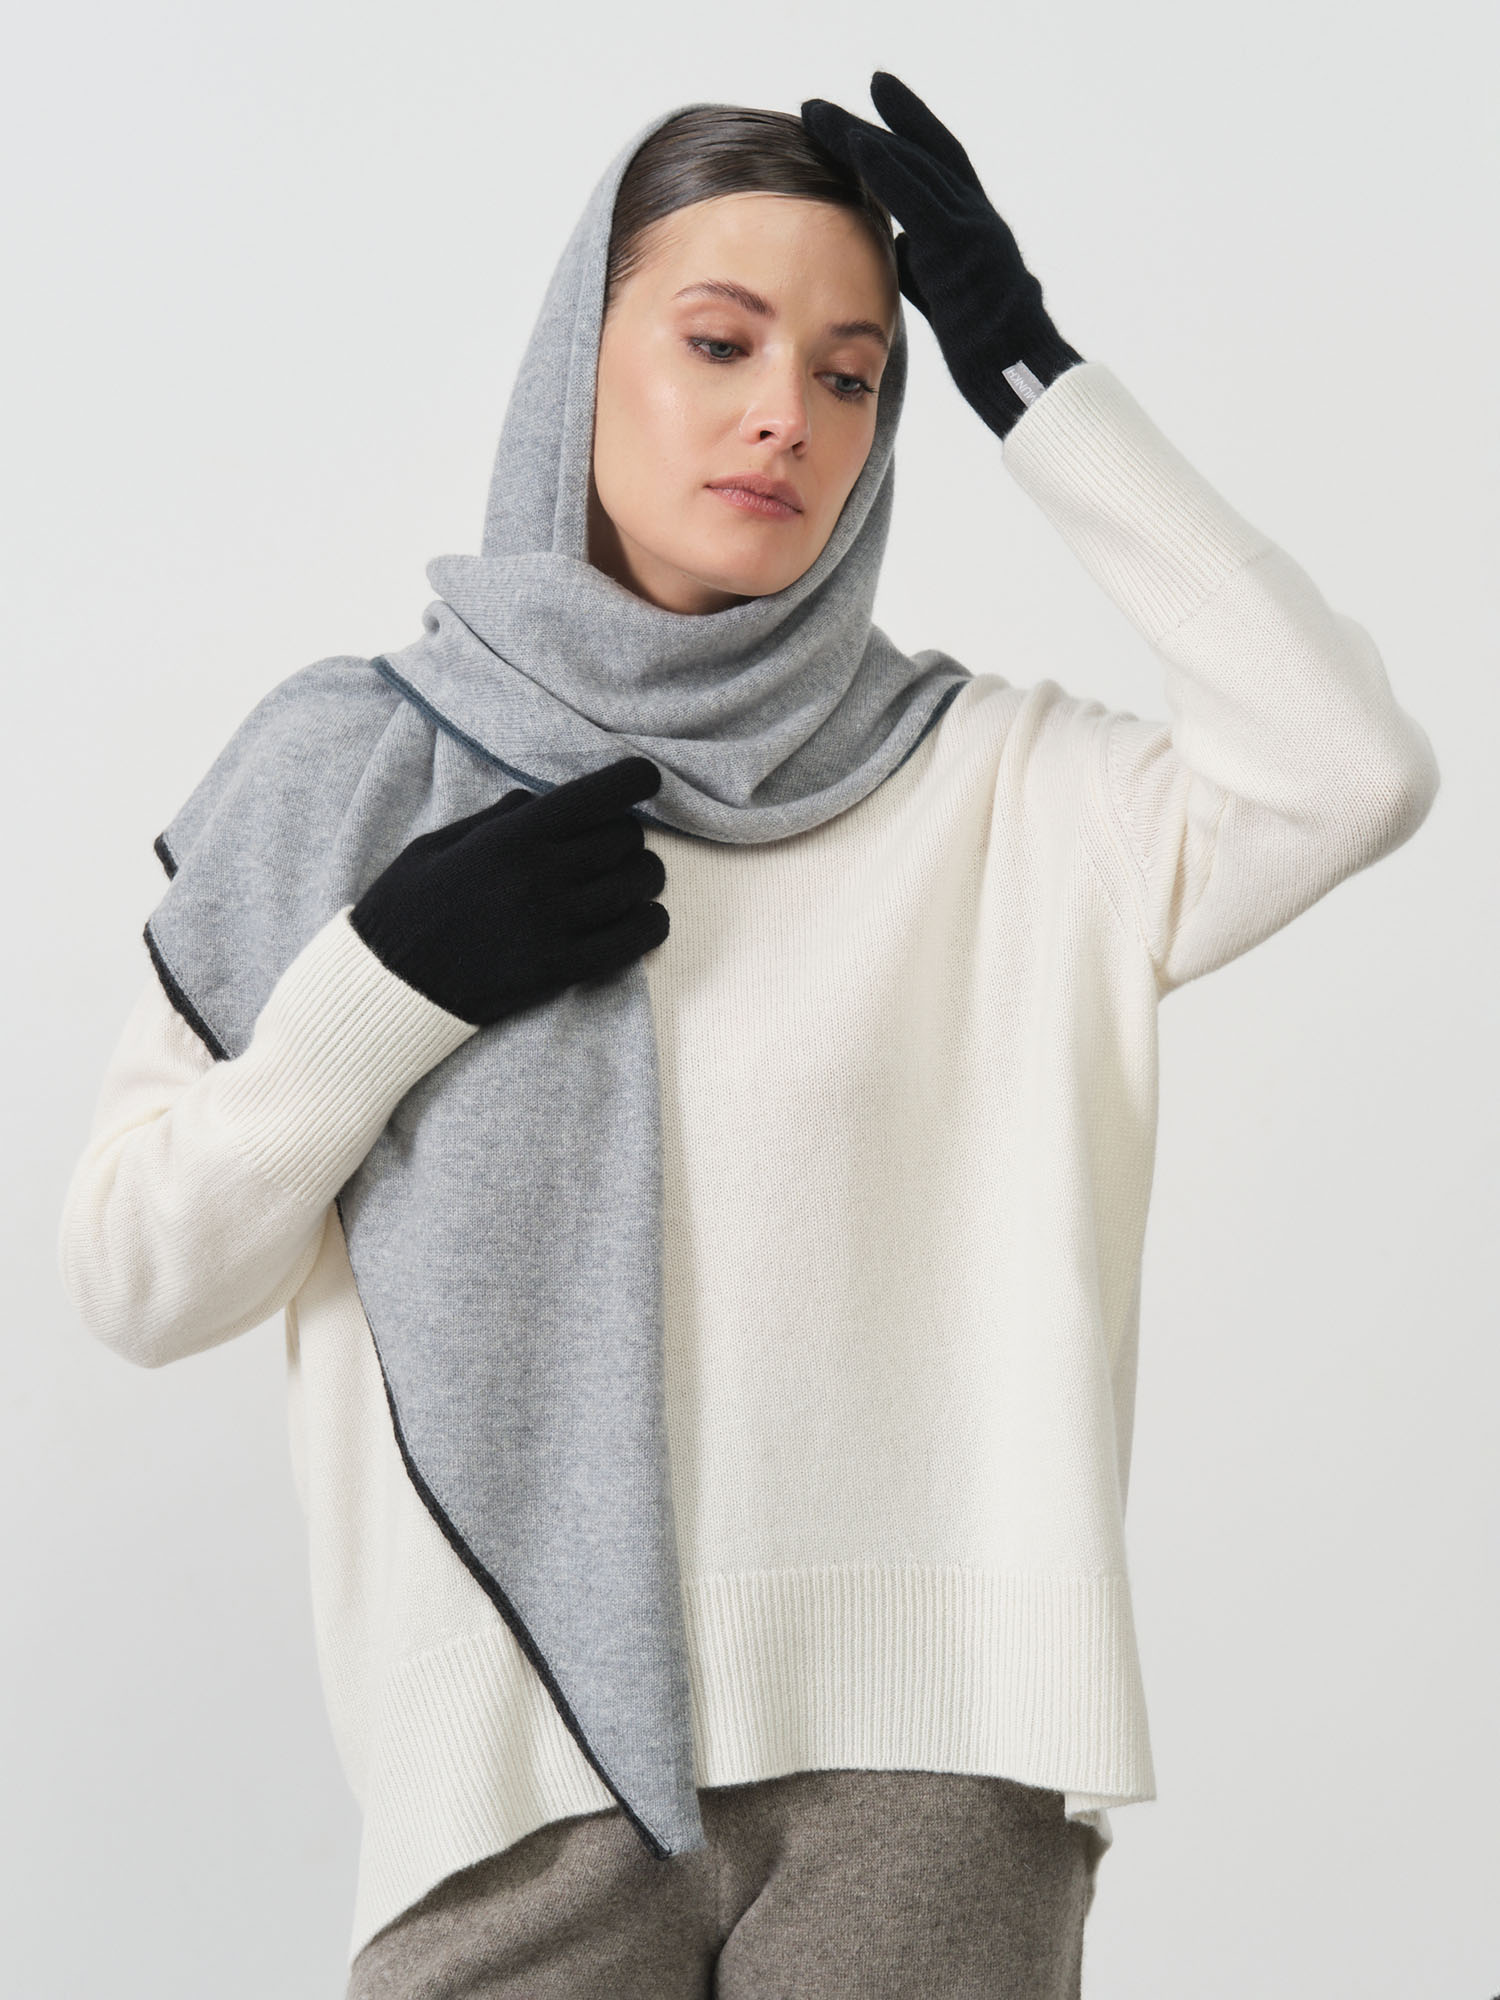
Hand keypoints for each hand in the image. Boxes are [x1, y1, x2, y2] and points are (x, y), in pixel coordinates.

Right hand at [350, 755, 669, 1026]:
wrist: (388, 984)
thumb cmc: (408, 907)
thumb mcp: (442, 843)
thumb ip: (501, 818)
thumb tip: (548, 799)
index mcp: (510, 838)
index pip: (597, 796)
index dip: (634, 779)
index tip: (645, 778)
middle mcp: (539, 876)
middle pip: (624, 839)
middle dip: (626, 835)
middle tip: (612, 843)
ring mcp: (554, 925)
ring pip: (639, 884)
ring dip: (643, 876)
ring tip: (628, 879)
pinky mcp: (561, 969)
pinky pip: (635, 939)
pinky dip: (650, 923)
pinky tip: (642, 917)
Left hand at [800, 71, 1083, 439]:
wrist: (1027, 384)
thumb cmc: (993, 360)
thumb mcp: (952, 305)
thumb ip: (926, 269)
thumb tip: (901, 248)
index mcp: (979, 234)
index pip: (941, 169)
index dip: (908, 134)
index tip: (875, 107)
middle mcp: (980, 220)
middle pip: (924, 154)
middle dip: (879, 121)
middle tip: (830, 104)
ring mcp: (973, 229)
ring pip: (912, 164)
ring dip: (860, 136)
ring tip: (818, 115)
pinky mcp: (960, 249)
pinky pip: (915, 195)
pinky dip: (882, 164)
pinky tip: (852, 143)